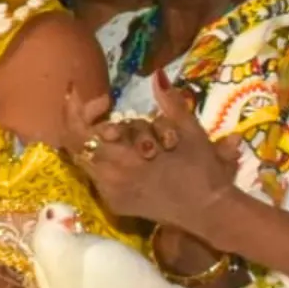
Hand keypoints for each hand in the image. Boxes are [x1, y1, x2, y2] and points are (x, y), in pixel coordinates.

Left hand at [63, 87, 241, 232]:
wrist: (211, 212)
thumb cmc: (203, 171)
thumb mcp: (190, 132)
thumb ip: (170, 103)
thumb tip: (157, 75)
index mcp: (123, 159)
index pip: (78, 132)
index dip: (77, 109)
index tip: (99, 97)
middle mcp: (109, 178)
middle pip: (79, 142)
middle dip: (92, 119)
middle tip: (108, 107)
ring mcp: (109, 193)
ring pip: (88, 156)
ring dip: (103, 138)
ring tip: (129, 132)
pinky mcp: (114, 203)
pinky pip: (97, 172)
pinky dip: (106, 155)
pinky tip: (128, 149)